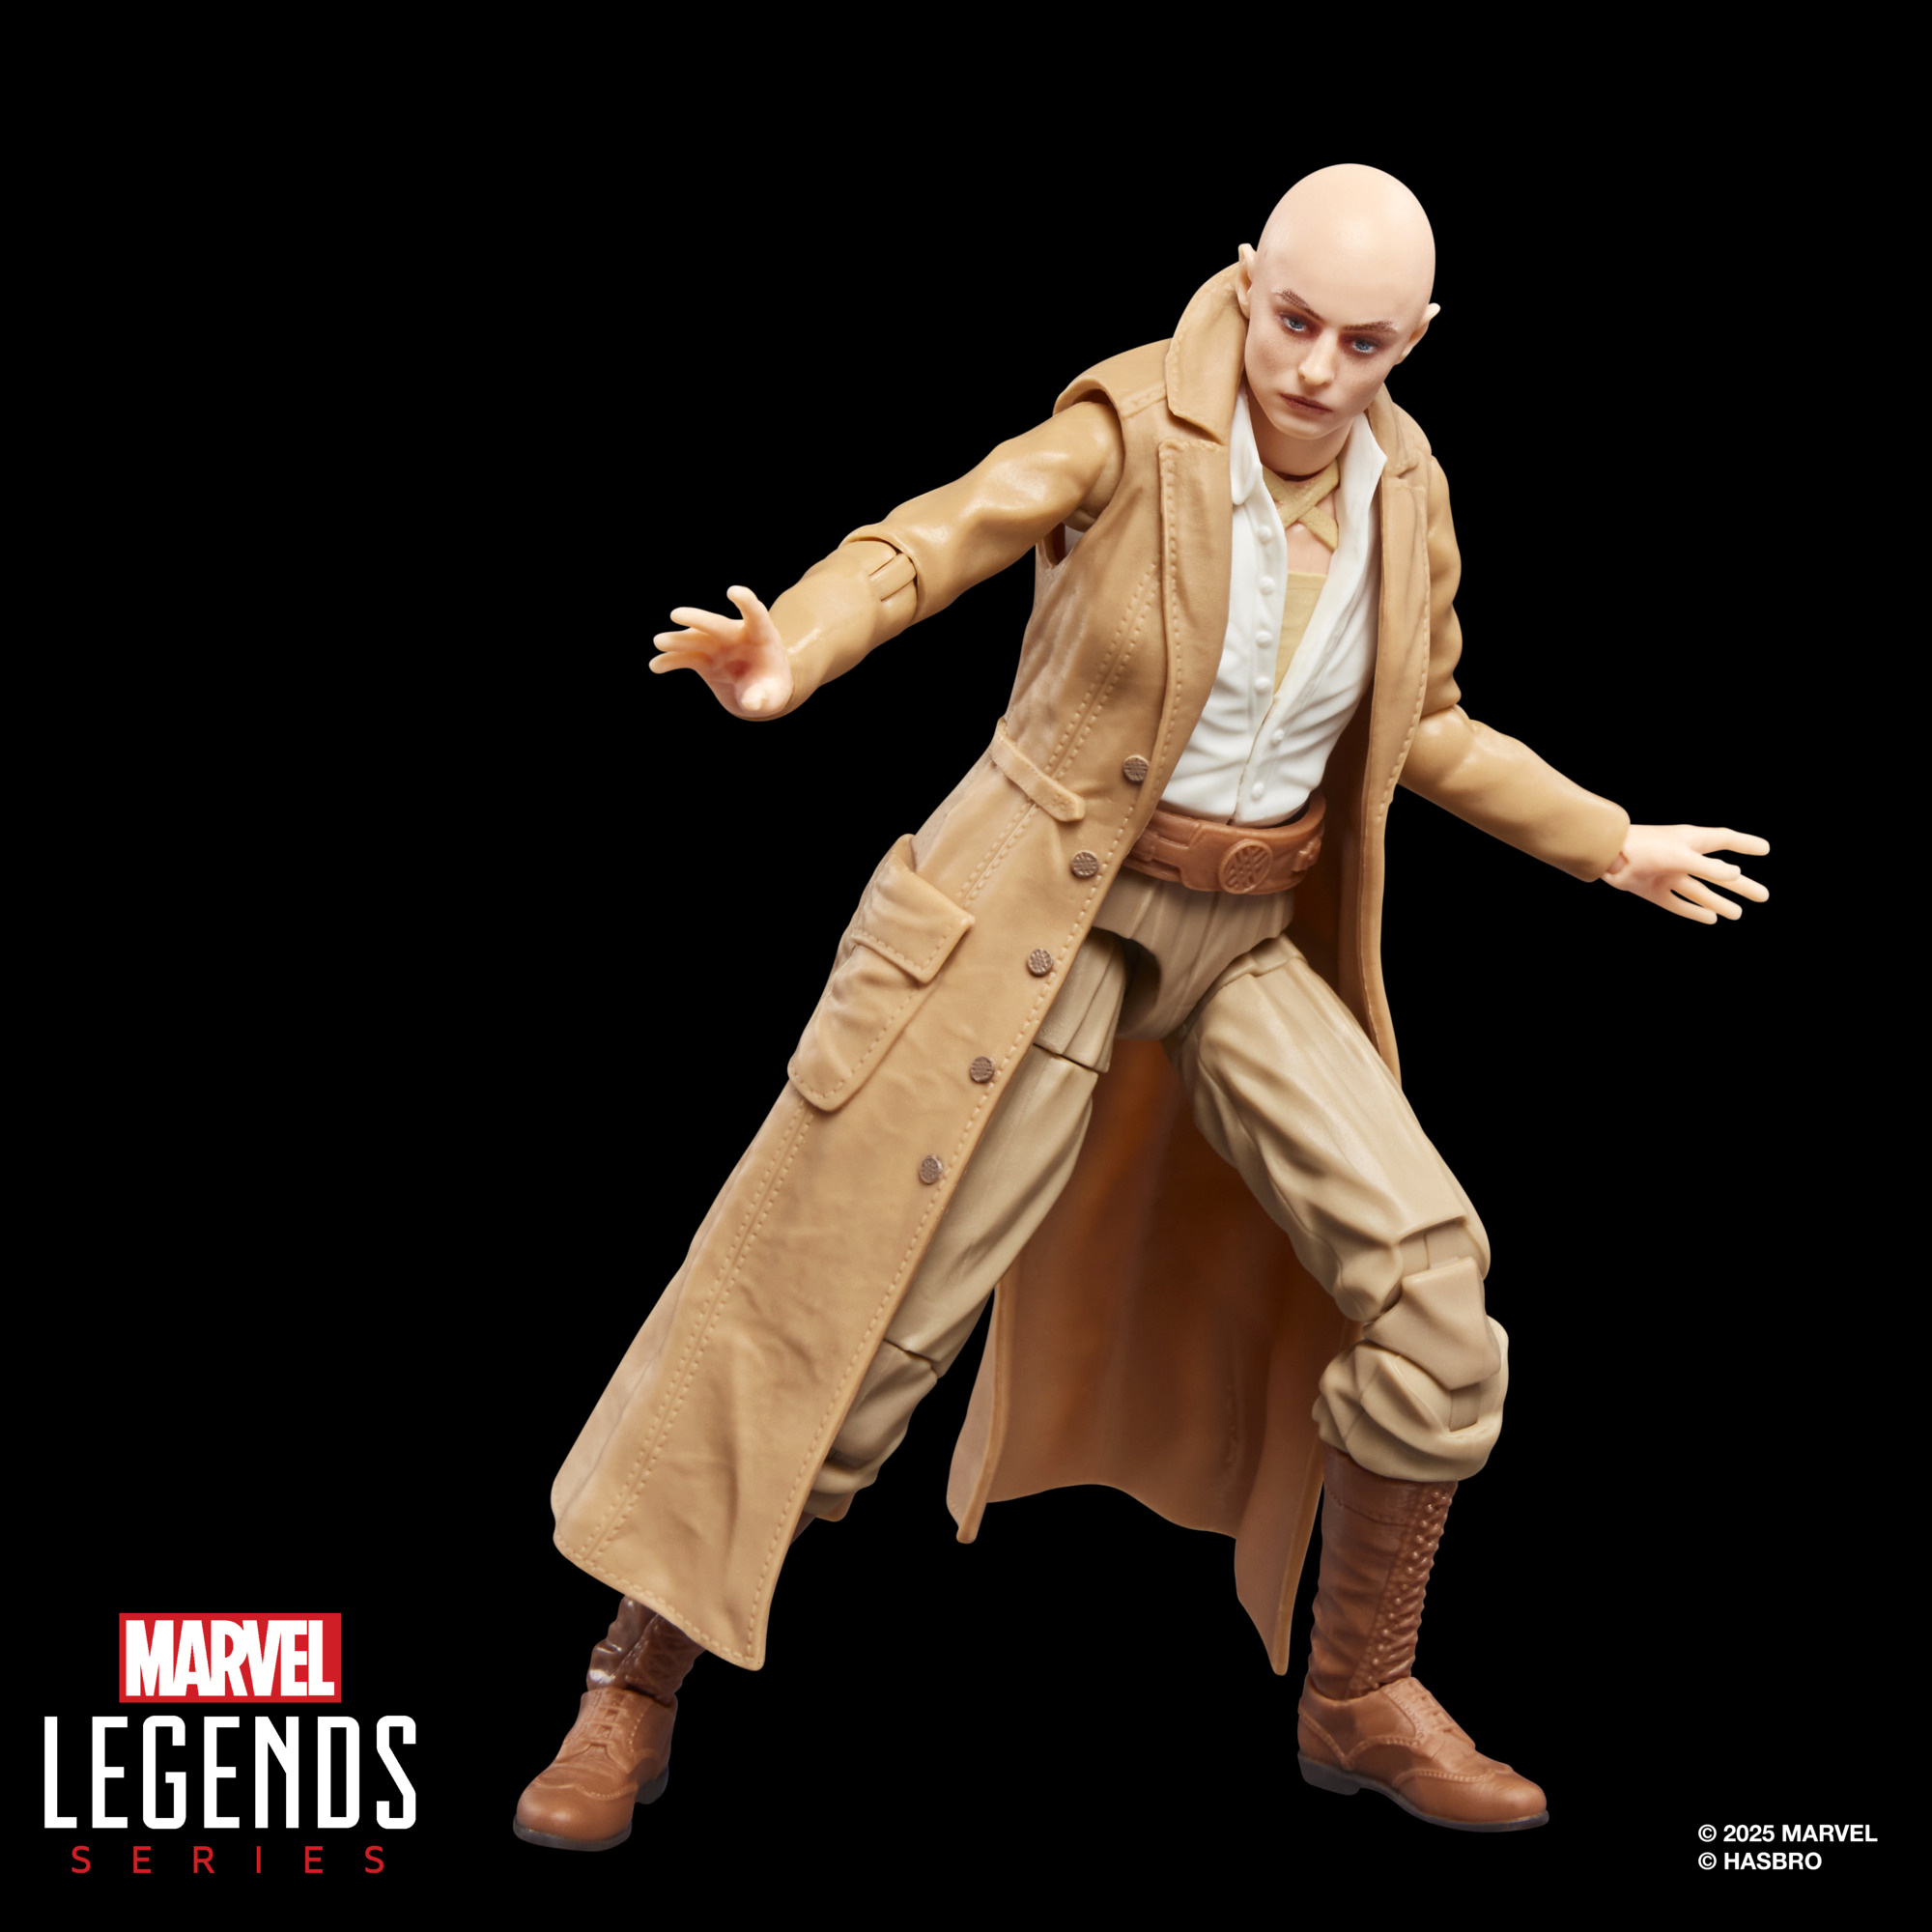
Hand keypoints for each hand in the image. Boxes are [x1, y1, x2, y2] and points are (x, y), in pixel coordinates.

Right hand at [650, 585, 794, 718]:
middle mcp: (736, 636)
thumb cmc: (770, 690)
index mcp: (761, 637)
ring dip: (677, 640)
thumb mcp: (773, 697)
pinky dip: (670, 661)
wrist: (757, 693)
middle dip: (697, 619)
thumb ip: (764, 698)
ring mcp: (718, 646)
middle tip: (676, 615)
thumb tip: (752, 703)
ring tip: (659, 642)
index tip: (733, 592)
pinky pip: (685, 658)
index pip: (756, 615)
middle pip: (717, 625)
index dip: (746, 602)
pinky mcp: (703, 660)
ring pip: (696, 639)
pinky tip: (656, 666)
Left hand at [1601, 824, 1769, 923]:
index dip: (1745, 845)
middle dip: (1741, 885)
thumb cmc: (1645, 848)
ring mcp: (1668, 875)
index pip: (1726, 841)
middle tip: (1764, 896)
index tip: (1765, 849)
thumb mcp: (1680, 856)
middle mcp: (1682, 858)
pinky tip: (1710, 919)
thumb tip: (1735, 876)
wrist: (1606, 856)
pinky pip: (1677, 904)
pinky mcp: (1653, 891)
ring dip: (1719, 902)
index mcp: (1692, 841)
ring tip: (1738, 914)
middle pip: (1719, 873)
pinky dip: (1693, 911)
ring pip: (1700, 891)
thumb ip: (1708, 867)